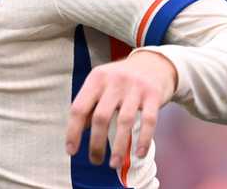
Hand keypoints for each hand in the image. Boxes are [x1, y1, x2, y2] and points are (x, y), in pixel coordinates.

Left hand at [65, 50, 176, 169]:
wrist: (155, 63)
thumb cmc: (121, 80)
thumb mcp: (102, 84)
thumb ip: (90, 104)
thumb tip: (79, 131)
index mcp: (96, 79)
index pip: (79, 108)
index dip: (73, 131)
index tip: (72, 151)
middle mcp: (114, 82)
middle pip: (100, 117)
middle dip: (96, 143)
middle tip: (95, 160)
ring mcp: (135, 88)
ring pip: (124, 121)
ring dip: (118, 146)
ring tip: (113, 164)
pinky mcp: (154, 95)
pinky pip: (148, 121)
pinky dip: (143, 139)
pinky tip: (137, 154)